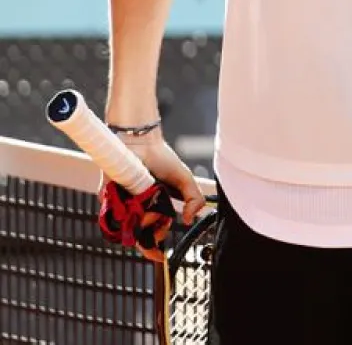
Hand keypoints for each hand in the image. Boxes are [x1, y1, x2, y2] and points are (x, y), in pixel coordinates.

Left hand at [103, 134, 208, 255]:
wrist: (142, 143)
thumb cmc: (164, 160)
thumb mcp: (185, 181)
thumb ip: (195, 200)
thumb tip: (189, 220)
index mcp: (155, 208)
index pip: (153, 233)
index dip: (155, 246)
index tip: (159, 257)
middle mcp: (137, 209)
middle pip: (139, 234)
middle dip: (150, 235)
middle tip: (157, 227)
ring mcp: (122, 205)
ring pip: (128, 228)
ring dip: (141, 222)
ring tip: (149, 208)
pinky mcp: (107, 198)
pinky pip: (111, 215)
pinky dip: (124, 213)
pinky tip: (137, 202)